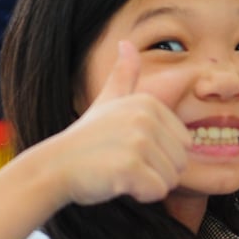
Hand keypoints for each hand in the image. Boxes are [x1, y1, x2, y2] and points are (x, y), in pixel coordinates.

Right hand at [57, 42, 189, 206]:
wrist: (53, 167)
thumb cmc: (84, 140)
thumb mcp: (106, 102)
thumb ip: (123, 76)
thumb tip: (126, 43)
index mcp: (148, 103)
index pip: (184, 144)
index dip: (160, 155)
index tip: (129, 149)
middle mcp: (146, 118)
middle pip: (181, 162)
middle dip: (156, 172)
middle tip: (124, 164)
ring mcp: (138, 141)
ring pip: (171, 180)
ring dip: (147, 185)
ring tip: (119, 173)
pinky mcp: (131, 167)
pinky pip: (157, 192)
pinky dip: (140, 195)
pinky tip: (116, 183)